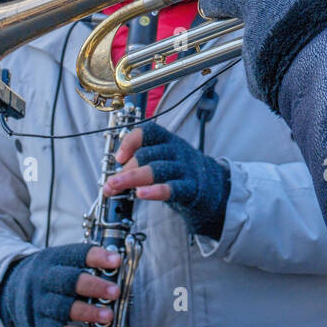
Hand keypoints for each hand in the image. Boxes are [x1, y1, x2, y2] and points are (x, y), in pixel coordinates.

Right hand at [0, 242, 126, 326]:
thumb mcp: (60, 261)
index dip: (97, 257)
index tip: (116, 261)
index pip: (76, 254)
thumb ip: (85, 263)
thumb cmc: (47, 276)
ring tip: (107, 316)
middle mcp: (45, 280)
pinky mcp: (37, 324)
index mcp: (54, 259)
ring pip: (62, 307)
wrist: (9, 291)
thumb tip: (117, 263)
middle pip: (68, 280)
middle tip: (115, 291)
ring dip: (87, 312)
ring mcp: (39, 302)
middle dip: (94, 286)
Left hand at [104, 123, 230, 239]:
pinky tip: (141, 194)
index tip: (118, 158)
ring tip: (115, 187)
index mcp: (168, 141)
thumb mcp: (164, 160)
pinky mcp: (191, 188)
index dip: (130, 141)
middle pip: (148, 154)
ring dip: (132, 178)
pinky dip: (155, 190)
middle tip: (110, 183)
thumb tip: (111, 180)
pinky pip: (172, 188)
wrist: (216, 188)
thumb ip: (139, 166)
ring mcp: (185, 169)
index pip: (149, 132)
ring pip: (157, 170)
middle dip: (125, 169)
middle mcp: (176, 151)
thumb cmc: (182, 173)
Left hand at [199, 0, 326, 112]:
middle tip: (217, 7)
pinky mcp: (258, 77)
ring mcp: (253, 42)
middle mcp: (257, 5)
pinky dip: (274, 74)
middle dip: (219, 0)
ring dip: (257, 41)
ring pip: (243, 37)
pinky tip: (297, 78)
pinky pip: (260, 74)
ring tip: (284, 52)